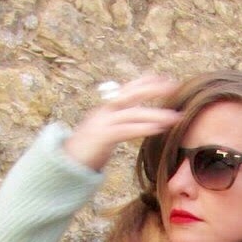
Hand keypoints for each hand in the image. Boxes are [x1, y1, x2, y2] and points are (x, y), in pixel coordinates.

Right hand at [64, 73, 181, 171]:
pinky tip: (157, 129)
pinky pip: (125, 130)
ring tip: (175, 117)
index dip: (146, 82)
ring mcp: (102, 123)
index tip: (166, 78)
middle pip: (131, 94)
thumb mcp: (105, 133)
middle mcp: (104, 111)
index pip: (128, 89)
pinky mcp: (102, 137)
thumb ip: (118, 125)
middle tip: (174, 85)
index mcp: (106, 109)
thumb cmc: (88, 151)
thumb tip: (134, 123)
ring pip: (132, 113)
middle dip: (153, 88)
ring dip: (156, 114)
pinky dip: (143, 128)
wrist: (66, 163)